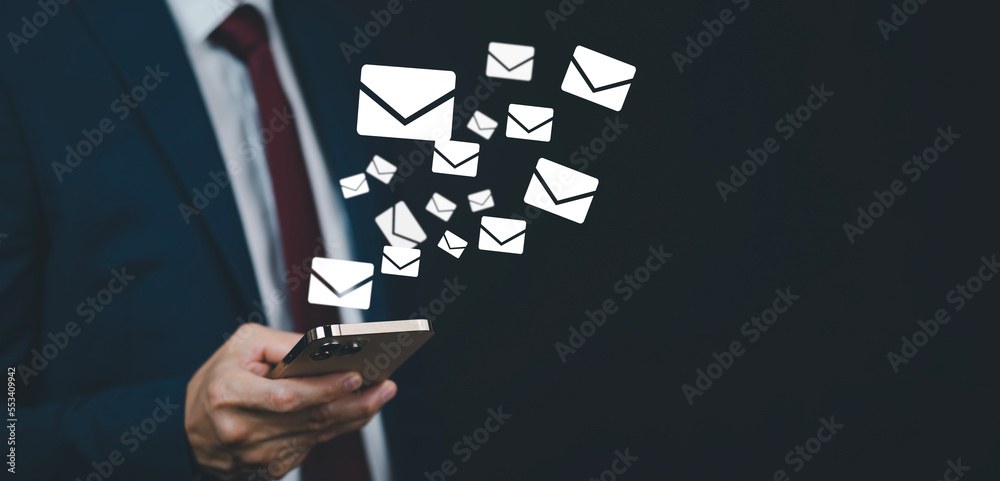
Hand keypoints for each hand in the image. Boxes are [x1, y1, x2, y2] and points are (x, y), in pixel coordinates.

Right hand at [184, 323, 396, 479]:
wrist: (187, 430)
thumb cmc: (220, 377)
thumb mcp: (241, 346)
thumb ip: (284, 343)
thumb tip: (328, 347)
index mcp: (227, 393)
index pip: (286, 396)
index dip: (323, 389)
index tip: (356, 376)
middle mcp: (240, 429)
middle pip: (308, 419)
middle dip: (353, 402)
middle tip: (385, 387)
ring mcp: (254, 455)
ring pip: (316, 435)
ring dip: (354, 416)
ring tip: (381, 394)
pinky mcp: (268, 469)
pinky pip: (311, 446)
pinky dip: (336, 428)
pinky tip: (357, 411)